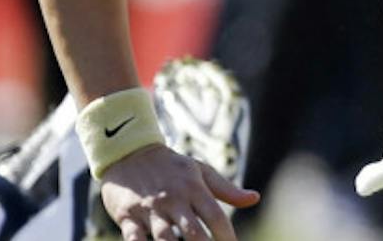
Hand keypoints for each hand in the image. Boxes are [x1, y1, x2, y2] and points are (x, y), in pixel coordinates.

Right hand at [100, 144, 259, 240]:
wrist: (129, 151)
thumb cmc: (171, 166)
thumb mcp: (199, 172)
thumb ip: (227, 189)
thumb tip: (255, 198)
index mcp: (193, 188)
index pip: (216, 217)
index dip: (227, 237)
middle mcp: (173, 198)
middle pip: (193, 232)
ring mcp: (150, 208)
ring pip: (164, 238)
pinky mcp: (128, 215)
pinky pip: (134, 238)